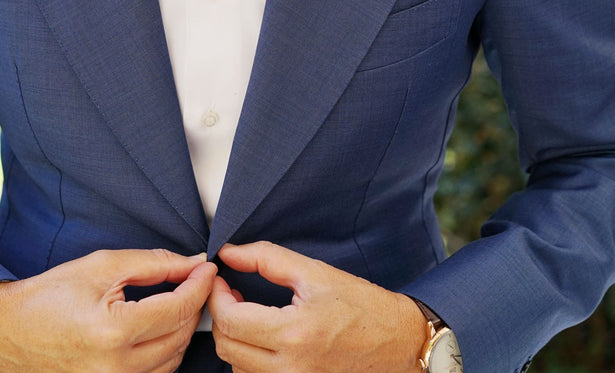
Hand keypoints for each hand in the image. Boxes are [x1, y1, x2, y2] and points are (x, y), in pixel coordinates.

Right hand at [0, 248, 215, 372]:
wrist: (11, 330)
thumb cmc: (51, 294)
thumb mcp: (103, 266)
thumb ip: (153, 264)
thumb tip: (191, 263)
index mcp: (113, 330)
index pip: (177, 308)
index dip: (198, 285)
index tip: (207, 268)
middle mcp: (116, 366)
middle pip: (180, 336)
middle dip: (194, 305)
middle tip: (195, 281)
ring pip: (173, 360)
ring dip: (182, 330)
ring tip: (178, 302)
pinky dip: (166, 352)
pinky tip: (161, 329)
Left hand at [208, 242, 426, 372]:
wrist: (398, 340)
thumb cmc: (362, 305)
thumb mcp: (315, 272)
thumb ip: (266, 259)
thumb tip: (229, 253)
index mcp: (294, 334)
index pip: (230, 320)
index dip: (216, 297)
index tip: (221, 281)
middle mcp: (291, 369)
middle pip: (227, 347)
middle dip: (221, 316)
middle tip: (233, 294)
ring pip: (236, 367)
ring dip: (235, 339)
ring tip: (249, 315)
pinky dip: (249, 359)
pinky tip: (263, 338)